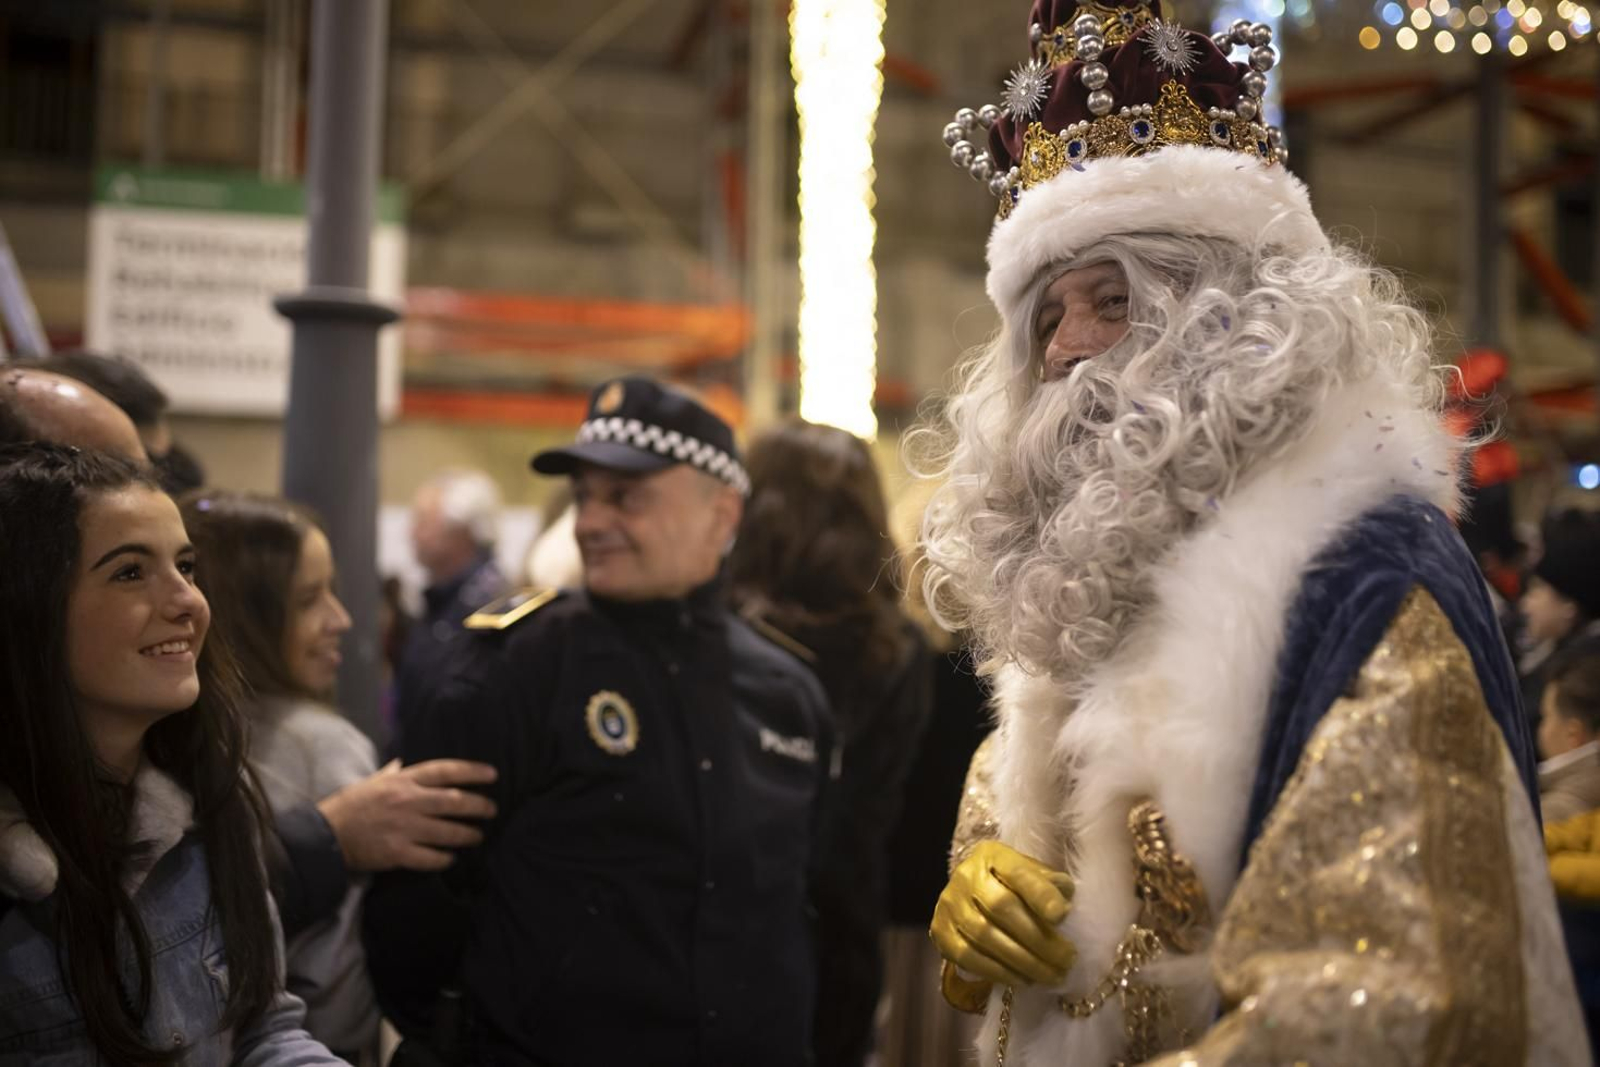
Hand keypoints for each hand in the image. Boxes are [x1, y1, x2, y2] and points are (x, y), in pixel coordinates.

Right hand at [317, 759, 497, 872]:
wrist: (326, 835)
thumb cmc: (350, 805)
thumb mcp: (372, 781)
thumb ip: (392, 773)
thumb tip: (401, 762)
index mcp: (403, 781)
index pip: (445, 771)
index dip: (472, 771)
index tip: (492, 775)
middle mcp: (407, 801)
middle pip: (454, 801)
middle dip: (478, 806)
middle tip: (492, 810)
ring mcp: (403, 828)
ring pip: (447, 831)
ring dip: (467, 834)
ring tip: (478, 836)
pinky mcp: (397, 853)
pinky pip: (430, 857)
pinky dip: (444, 858)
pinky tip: (452, 858)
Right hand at [931, 839, 1075, 986]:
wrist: (972, 894)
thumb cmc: (1013, 886)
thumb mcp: (1034, 875)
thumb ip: (1053, 886)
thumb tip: (1064, 908)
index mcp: (994, 855)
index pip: (1018, 872)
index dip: (1040, 894)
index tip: (1063, 916)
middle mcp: (966, 876)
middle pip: (1002, 907)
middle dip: (1039, 939)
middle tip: (1067, 960)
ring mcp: (949, 904)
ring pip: (985, 936)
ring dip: (1023, 962)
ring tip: (1052, 976)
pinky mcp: (941, 932)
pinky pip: (969, 957)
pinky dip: (999, 972)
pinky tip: (1024, 979)